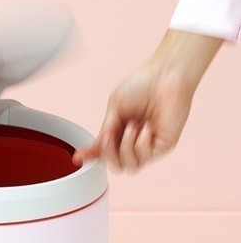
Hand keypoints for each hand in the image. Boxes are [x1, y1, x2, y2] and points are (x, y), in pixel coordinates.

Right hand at [72, 29, 222, 172]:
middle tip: (110, 137)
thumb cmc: (142, 85)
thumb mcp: (115, 107)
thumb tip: (97, 147)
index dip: (91, 155)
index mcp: (120, 130)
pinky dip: (141, 144)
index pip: (104, 150)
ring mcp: (149, 144)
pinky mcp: (163, 145)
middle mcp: (133, 140)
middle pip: (116, 164)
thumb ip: (106, 129)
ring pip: (130, 166)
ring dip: (126, 147)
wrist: (164, 76)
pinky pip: (145, 158)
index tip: (78, 158)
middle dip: (109, 154)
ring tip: (132, 126)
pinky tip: (146, 128)